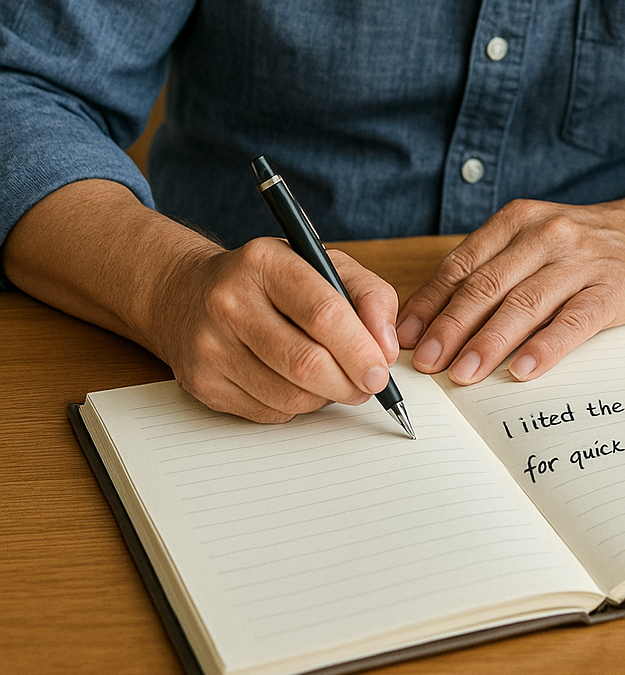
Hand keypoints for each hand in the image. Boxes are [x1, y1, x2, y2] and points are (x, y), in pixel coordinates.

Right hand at [151, 234, 399, 421]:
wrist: (188, 294)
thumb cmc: (268, 281)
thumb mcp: (321, 264)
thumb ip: (368, 295)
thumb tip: (386, 348)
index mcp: (265, 262)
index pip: (323, 312)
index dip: (359, 349)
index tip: (381, 370)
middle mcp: (230, 300)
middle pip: (306, 362)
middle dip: (348, 382)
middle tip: (366, 386)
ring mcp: (210, 344)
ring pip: (288, 396)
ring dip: (324, 398)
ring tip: (332, 381)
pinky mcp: (201, 382)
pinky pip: (267, 413)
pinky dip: (294, 407)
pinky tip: (294, 384)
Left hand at [395, 194, 624, 384]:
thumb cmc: (581, 245)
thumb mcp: (532, 239)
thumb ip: (490, 270)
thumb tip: (433, 322)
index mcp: (516, 221)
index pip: (461, 266)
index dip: (430, 304)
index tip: (406, 338)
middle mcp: (544, 235)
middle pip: (486, 286)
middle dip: (450, 328)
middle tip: (427, 365)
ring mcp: (579, 261)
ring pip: (524, 305)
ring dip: (489, 342)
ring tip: (463, 374)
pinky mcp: (611, 289)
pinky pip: (572, 321)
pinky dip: (545, 347)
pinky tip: (523, 371)